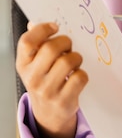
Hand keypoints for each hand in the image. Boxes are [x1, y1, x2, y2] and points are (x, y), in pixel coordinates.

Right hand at [16, 22, 88, 137]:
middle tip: (68, 46)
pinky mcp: (63, 100)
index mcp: (23, 65)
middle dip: (65, 42)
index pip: (27, 41)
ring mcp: (47, 91)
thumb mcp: (34, 65)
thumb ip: (36, 45)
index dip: (43, 30)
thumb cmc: (44, 82)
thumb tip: (35, 23)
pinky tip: (77, 77)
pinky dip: (82, 74)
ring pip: (68, 61)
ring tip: (74, 62)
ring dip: (76, 58)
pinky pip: (80, 77)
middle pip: (51, 48)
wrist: (48, 114)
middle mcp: (32, 78)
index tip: (55, 27)